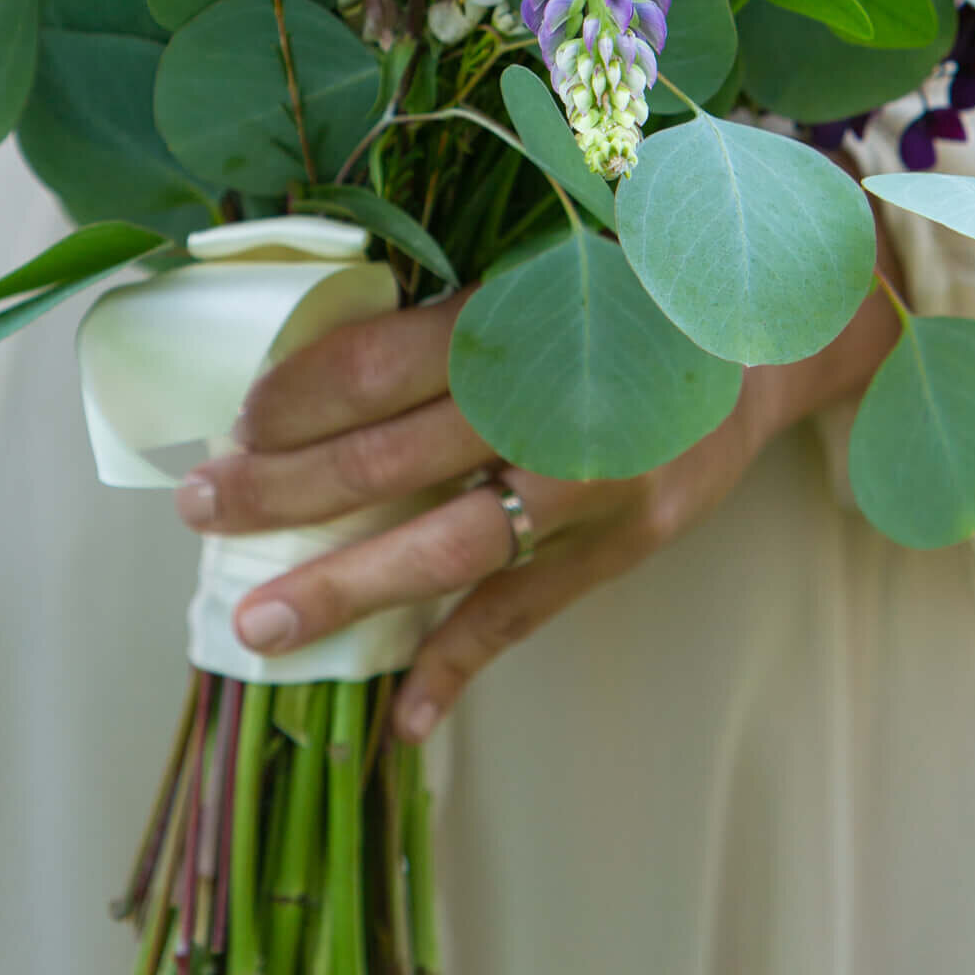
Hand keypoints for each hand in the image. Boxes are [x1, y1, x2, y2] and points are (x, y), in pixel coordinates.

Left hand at [175, 237, 897, 740]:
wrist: (777, 333)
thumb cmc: (642, 282)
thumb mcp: (548, 260)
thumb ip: (456, 309)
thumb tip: (333, 359)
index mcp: (516, 320)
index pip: (371, 367)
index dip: (291, 399)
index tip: (236, 421)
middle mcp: (542, 406)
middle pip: (382, 460)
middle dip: (278, 491)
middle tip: (198, 510)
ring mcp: (584, 490)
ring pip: (439, 550)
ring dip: (341, 591)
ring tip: (259, 624)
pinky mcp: (619, 547)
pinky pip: (524, 615)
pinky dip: (460, 666)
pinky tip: (400, 714)